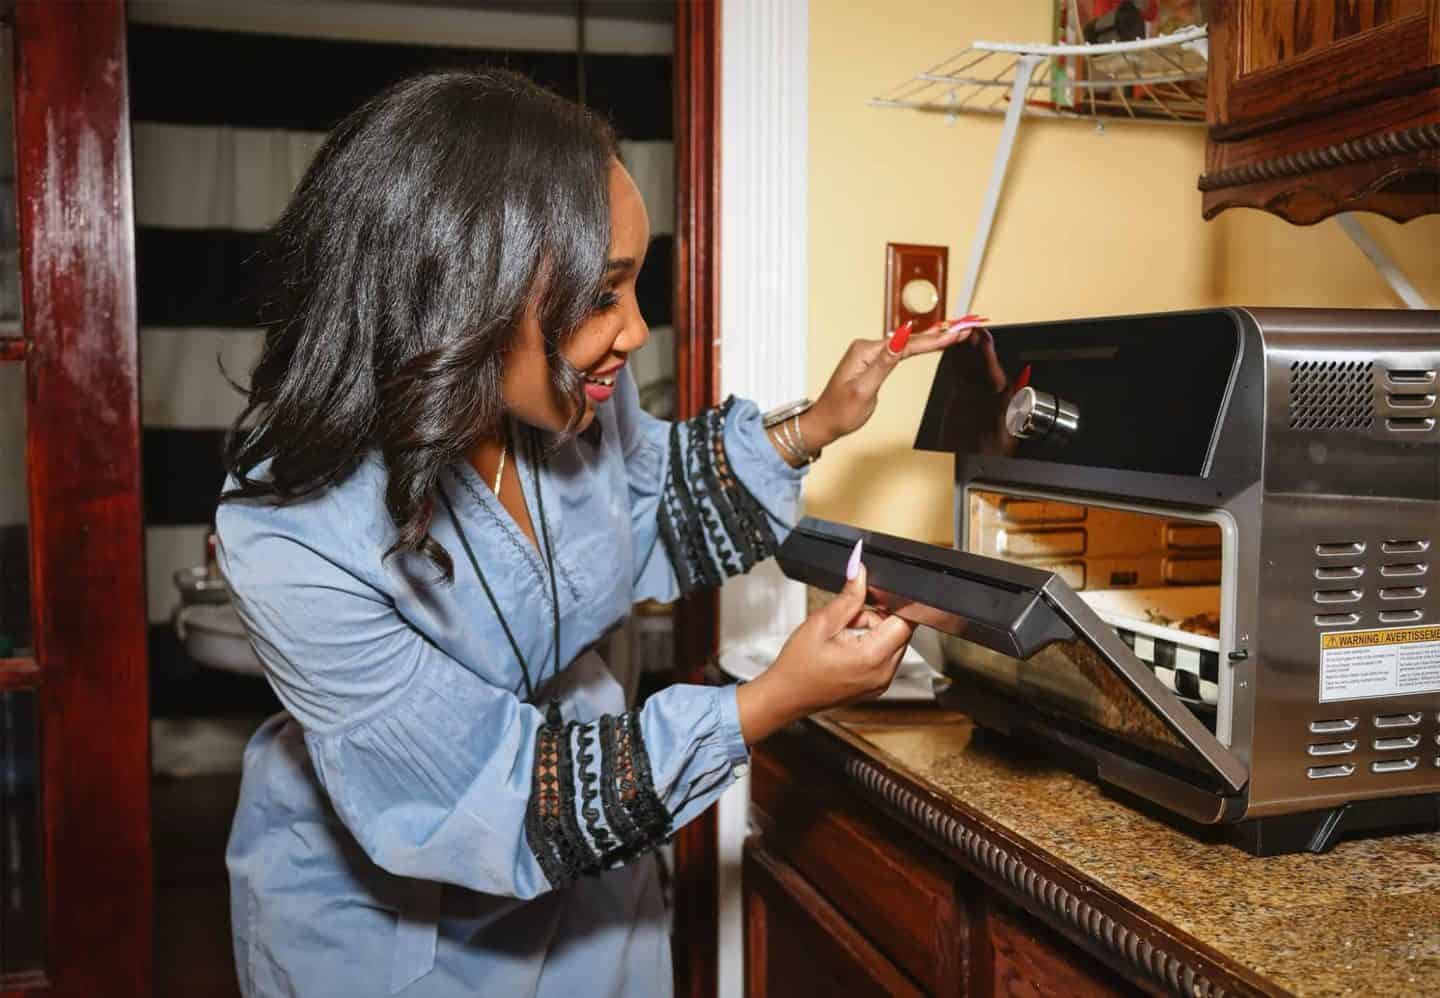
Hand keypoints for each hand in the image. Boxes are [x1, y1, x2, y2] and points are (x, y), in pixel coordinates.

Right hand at [735, 551, 914, 744]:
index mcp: (872, 657)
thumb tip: (859, 570)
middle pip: (901, 631)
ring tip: (844, 635)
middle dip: (879, 617)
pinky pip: (886, 657)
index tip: (874, 597)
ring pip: (894, 642)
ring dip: (874, 632)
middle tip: (849, 620)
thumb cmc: (798, 666)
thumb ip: (848, 596)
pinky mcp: (876, 685)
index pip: (905, 621)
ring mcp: (881, 682)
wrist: (786, 696)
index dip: (892, 603)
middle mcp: (883, 673)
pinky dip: (872, 646)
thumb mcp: (822, 622)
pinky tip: (848, 647)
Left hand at [798, 317, 985, 453]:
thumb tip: (899, 338)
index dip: (934, 339)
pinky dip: (918, 347)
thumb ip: (884, 363)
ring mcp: (871, 354)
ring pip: (907, 344)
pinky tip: (930, 342)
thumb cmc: (840, 411)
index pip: (907, 343)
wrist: (824, 422)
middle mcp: (868, 348)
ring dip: (931, 338)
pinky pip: (900, 351)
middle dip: (938, 334)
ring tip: (955, 330)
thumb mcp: (864, 390)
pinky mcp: (873, 362)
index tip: (956, 333)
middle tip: (965, 326)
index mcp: (866, 351)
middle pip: (910, 339)